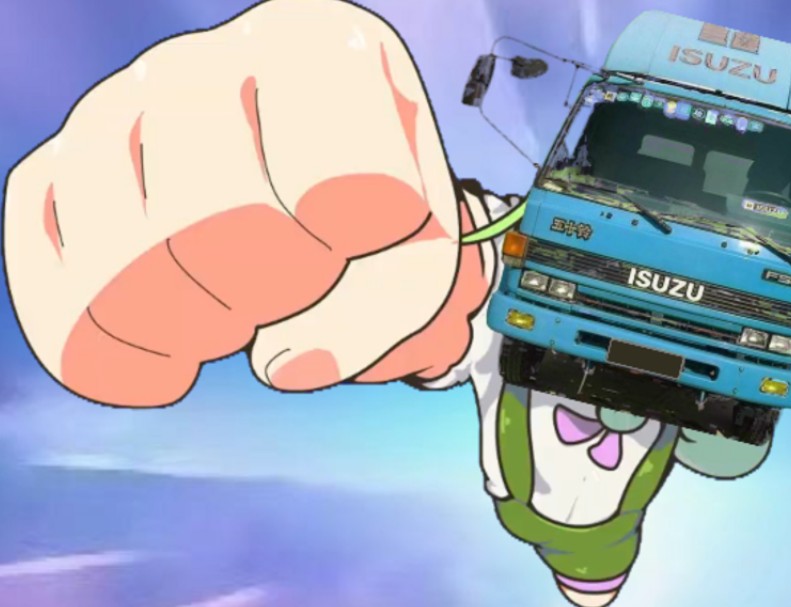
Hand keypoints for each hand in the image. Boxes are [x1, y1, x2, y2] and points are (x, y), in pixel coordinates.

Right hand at [3, 0, 495, 406]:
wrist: (296, 182)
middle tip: (290, 285)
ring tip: (233, 313)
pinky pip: (52, 290)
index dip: (358, 257)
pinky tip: (170, 360)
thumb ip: (394, 301)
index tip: (356, 242)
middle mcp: (201, 64)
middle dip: (275, 296)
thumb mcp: (421, 240)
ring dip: (199, 329)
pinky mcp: (54, 177)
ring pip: (128, 269)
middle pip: (224, 228)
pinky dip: (112, 354)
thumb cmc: (366, 207)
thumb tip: (284, 361)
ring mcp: (113, 116)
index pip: (346, 189)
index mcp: (319, 49)